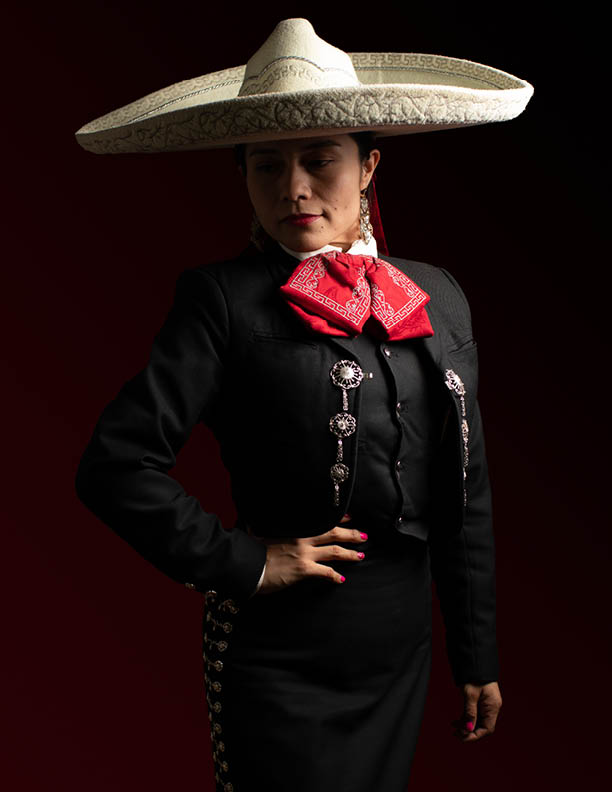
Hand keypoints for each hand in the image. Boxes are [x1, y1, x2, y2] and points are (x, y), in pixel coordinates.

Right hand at [252, 514, 366, 595]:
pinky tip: (340, 579)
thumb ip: (267, 528)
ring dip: (349, 553)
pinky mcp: (303, 569)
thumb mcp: (261, 533)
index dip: (338, 519)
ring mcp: (304, 554)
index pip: (321, 521)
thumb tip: (256, 524)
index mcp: (295, 529)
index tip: (349, 518)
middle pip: (333, 534)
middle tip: (362, 536)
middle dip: (350, 534)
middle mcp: (302, 539)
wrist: (248, 566)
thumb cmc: (253, 550)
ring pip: (334, 551)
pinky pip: (325, 572)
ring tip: (359, 555)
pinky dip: (335, 575)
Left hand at [452, 681, 501, 741]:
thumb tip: (468, 729)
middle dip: (469, 731)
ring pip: (478, 720)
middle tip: (456, 734)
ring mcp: (487, 703)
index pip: (487, 728)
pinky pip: (475, 713)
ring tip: (453, 727)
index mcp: (493, 707)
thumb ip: (470, 712)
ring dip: (467, 725)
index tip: (463, 737)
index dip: (475, 735)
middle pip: (482, 726)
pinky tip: (457, 720)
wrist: (475, 660)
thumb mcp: (470, 695)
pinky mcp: (482, 700)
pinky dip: (467, 717)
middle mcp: (492, 707)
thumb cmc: (474, 676)